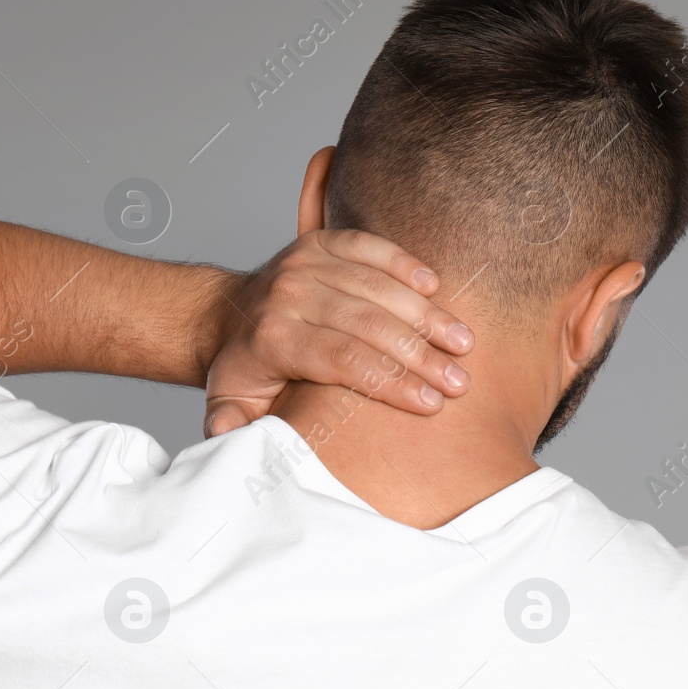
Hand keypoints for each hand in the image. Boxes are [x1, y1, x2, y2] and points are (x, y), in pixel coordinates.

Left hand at [204, 228, 474, 437]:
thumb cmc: (243, 368)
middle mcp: (289, 294)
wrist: (224, 314)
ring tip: (463, 342)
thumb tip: (233, 447)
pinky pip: (368, 247)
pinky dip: (403, 264)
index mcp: (274, 339)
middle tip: (460, 381)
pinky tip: (435, 287)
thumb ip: (235, 430)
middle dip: (420, 355)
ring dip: (425, 315)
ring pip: (376, 287)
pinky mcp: (318, 242)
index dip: (391, 382)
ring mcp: (304, 263)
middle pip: (368, 324)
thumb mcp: (231, 407)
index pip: (344, 360)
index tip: (431, 404)